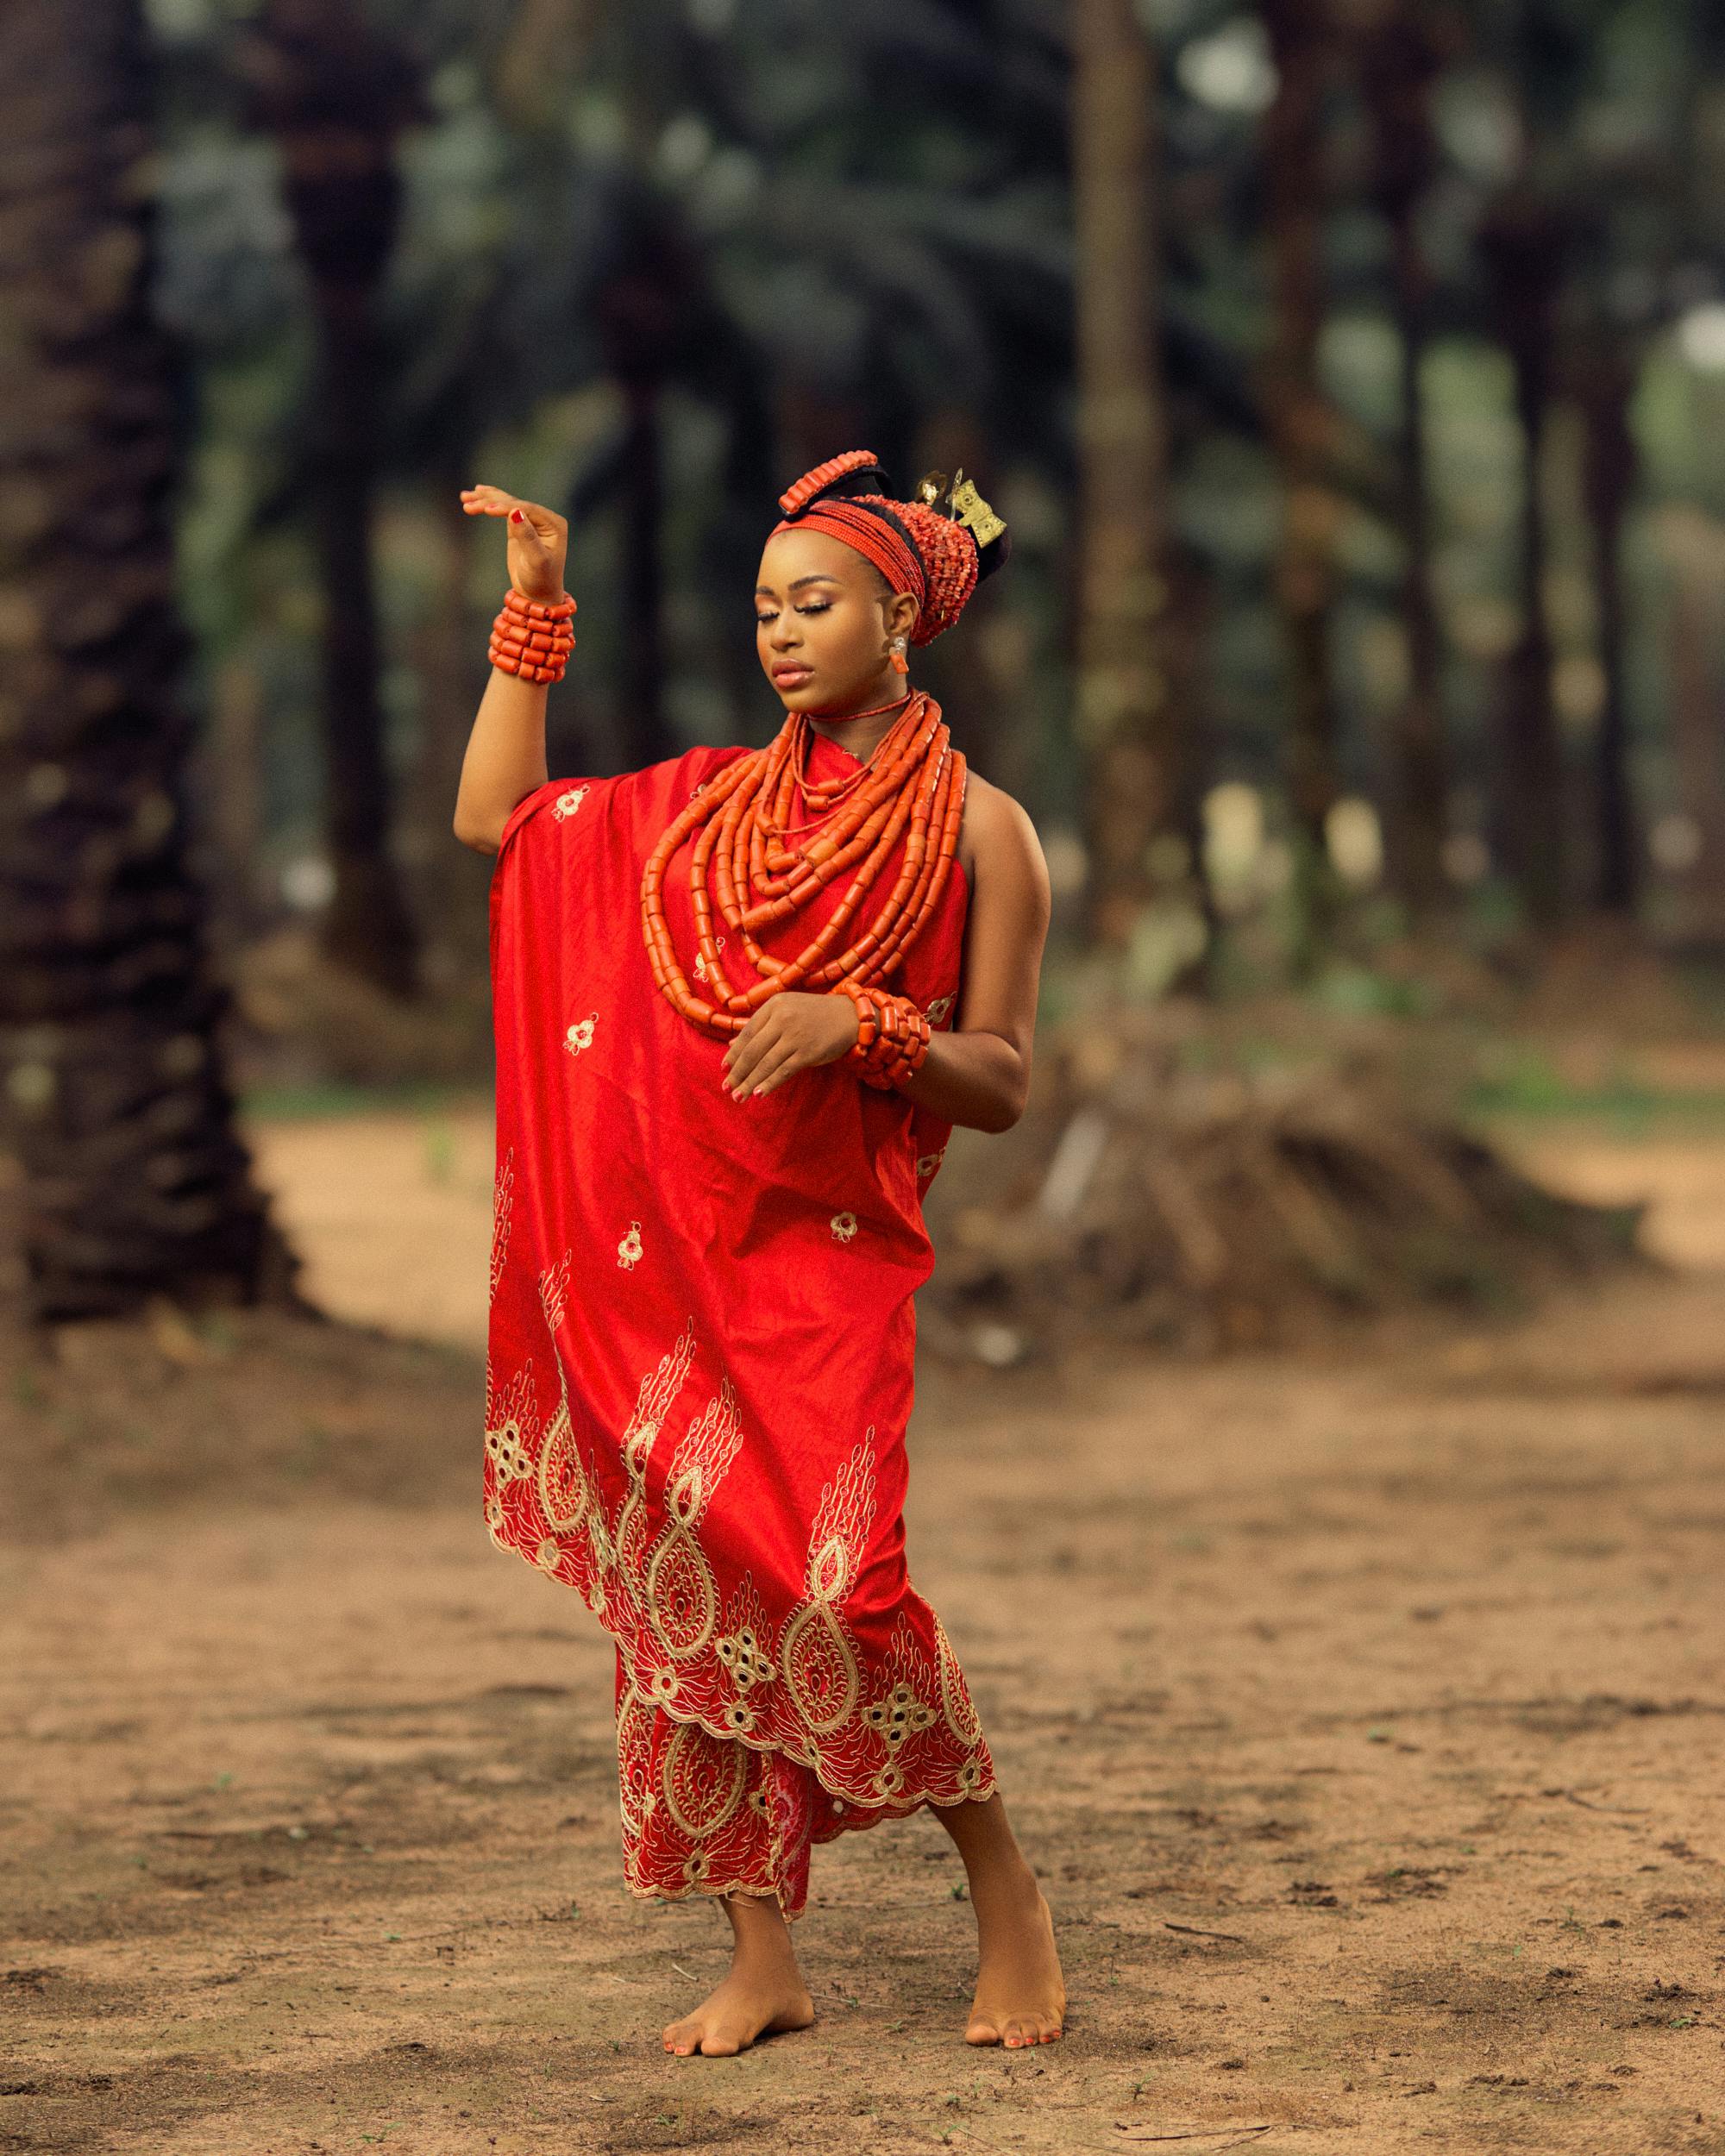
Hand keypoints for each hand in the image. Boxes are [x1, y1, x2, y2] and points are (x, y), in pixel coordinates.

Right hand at [460, 483, 569, 604]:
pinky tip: (476, 493)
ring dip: (485, 499)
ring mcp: (531, 520)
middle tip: (467, 504)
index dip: (505, 507)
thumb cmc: (540, 580)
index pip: (527, 509)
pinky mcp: (518, 525)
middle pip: (514, 503)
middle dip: (489, 502)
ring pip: (506, 503)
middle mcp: (544, 518)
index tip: (486, 509)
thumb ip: (527, 536)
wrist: (537, 595)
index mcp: (554, 524)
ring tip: (465, 498)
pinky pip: (503, 509)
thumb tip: (515, 512)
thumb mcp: (535, 560)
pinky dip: (488, 503)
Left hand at [721, 991, 858, 1099]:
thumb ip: (760, 1026)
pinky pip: (783, 1071)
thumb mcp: (786, 1011)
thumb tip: (731, 1045)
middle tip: (727, 1087)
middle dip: (738, 1072)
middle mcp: (783, 1018)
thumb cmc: (814, 1015)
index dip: (734, 1053)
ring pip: (766, 1063)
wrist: (850, 1016)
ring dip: (749, 1082)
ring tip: (738, 1096)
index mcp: (774, 1005)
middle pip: (753, 1050)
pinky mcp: (808, 1052)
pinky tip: (758, 1093)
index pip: (747, 1032)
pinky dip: (769, 1083)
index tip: (724, 1069)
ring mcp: (796, 1035)